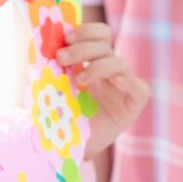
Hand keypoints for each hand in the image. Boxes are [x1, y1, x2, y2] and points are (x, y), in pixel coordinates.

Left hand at [55, 22, 149, 156]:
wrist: (66, 150)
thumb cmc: (58, 117)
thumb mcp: (52, 86)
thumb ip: (52, 65)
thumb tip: (42, 40)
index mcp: (92, 62)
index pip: (99, 34)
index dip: (85, 31)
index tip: (64, 37)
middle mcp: (109, 71)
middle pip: (106, 43)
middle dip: (83, 46)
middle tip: (61, 57)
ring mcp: (123, 88)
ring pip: (119, 62)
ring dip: (97, 66)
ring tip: (79, 80)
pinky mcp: (132, 106)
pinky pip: (140, 89)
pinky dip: (129, 82)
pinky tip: (114, 84)